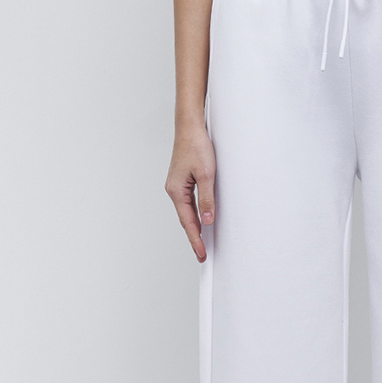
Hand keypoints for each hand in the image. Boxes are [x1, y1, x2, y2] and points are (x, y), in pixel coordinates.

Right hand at [165, 126, 216, 261]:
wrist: (190, 127)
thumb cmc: (196, 146)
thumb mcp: (207, 174)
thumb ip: (207, 199)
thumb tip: (207, 220)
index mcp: (176, 191)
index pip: (188, 222)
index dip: (195, 240)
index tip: (201, 254)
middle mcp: (174, 190)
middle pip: (185, 220)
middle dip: (194, 238)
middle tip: (202, 255)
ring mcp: (177, 186)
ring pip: (186, 212)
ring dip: (194, 227)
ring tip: (201, 243)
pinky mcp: (182, 181)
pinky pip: (188, 203)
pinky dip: (194, 215)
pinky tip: (200, 220)